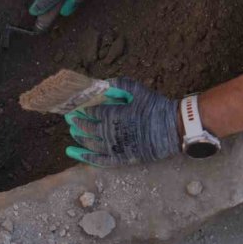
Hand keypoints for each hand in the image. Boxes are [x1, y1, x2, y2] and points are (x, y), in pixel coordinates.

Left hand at [65, 77, 179, 166]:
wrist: (173, 129)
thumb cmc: (155, 107)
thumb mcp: (137, 90)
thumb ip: (118, 85)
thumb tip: (101, 83)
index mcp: (113, 115)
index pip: (90, 112)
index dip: (80, 109)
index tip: (73, 106)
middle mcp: (110, 133)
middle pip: (87, 128)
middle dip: (77, 122)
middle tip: (69, 118)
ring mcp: (115, 147)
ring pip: (90, 144)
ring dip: (79, 138)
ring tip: (73, 132)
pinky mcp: (121, 159)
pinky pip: (99, 160)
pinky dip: (86, 157)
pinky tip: (76, 153)